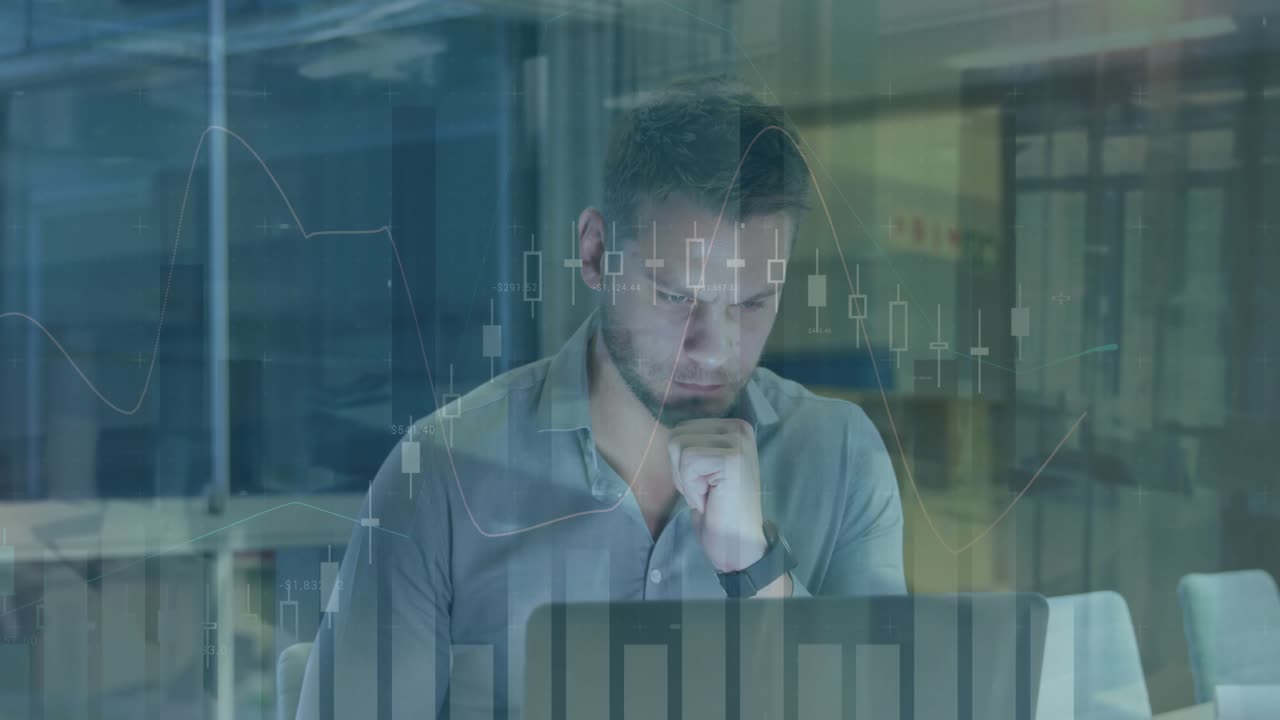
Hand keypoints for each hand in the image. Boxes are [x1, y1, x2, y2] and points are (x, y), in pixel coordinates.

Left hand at [667, 418, 767, 572]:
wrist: (736, 543)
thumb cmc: (716, 510)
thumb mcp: (701, 469)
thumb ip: (691, 445)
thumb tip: (668, 432)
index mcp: (732, 427)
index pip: (681, 430)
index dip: (680, 463)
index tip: (703, 484)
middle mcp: (739, 428)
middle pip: (677, 435)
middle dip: (680, 470)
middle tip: (704, 492)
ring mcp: (738, 441)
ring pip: (679, 446)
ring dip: (686, 479)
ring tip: (707, 494)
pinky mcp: (732, 457)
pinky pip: (688, 462)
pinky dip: (691, 487)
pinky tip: (709, 499)